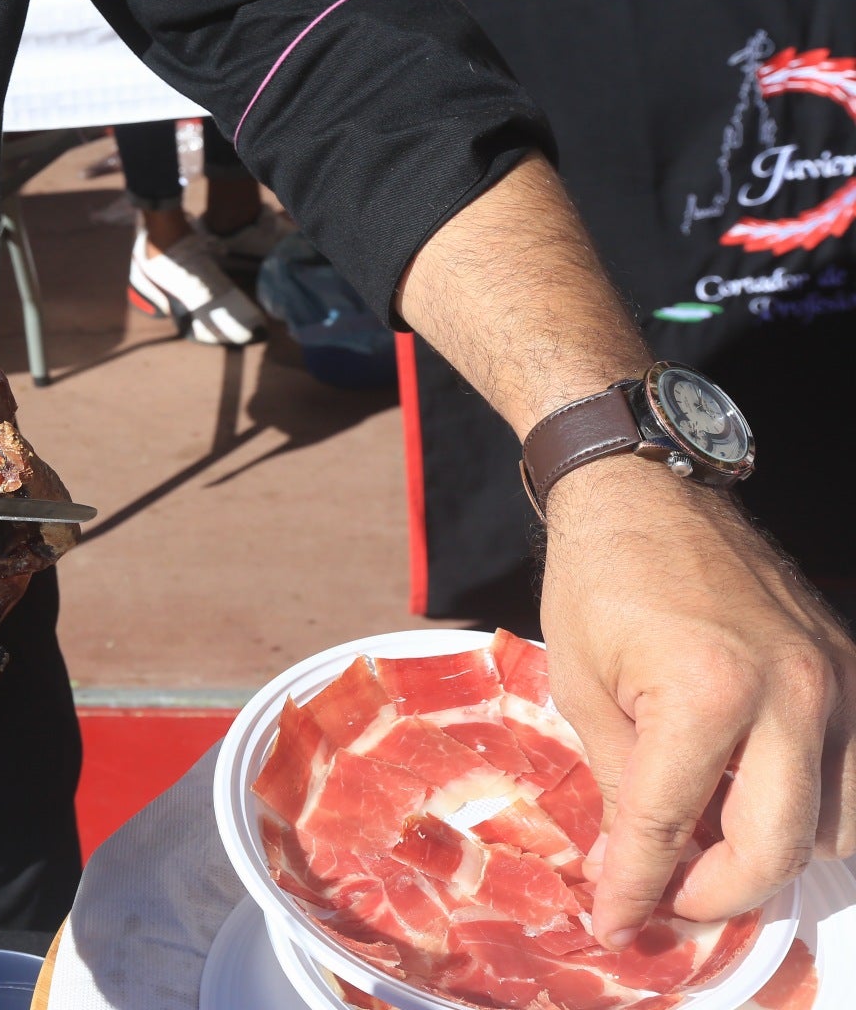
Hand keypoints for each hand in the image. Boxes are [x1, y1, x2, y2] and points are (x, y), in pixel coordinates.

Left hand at [541, 457, 855, 947]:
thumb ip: (620, 784)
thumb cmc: (597, 578)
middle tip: (666, 895)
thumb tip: (634, 868)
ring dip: (777, 850)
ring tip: (709, 842)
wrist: (643, 487)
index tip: (617, 923)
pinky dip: (816, 804)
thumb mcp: (582, 686)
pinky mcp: (849, 666)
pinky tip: (755, 798)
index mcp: (705, 692)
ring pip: (842, 821)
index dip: (639, 887)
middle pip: (780, 846)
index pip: (672, 826)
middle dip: (718, 891)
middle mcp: (790, 690)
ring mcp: (833, 679)